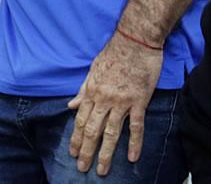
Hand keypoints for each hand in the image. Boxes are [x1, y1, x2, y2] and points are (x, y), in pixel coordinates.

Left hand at [67, 30, 163, 175]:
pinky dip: (135, 143)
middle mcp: (104, 99)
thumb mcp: (93, 69)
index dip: (75, 138)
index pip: (81, 120)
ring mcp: (121, 101)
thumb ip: (83, 90)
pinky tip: (133, 157)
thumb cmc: (115, 52)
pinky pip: (136, 126)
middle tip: (82, 168)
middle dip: (86, 151)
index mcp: (92, 91)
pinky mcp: (139, 101)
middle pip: (92, 130)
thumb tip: (71, 106)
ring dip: (106, 153)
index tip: (72, 153)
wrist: (136, 40)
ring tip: (102, 170)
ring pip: (111, 132)